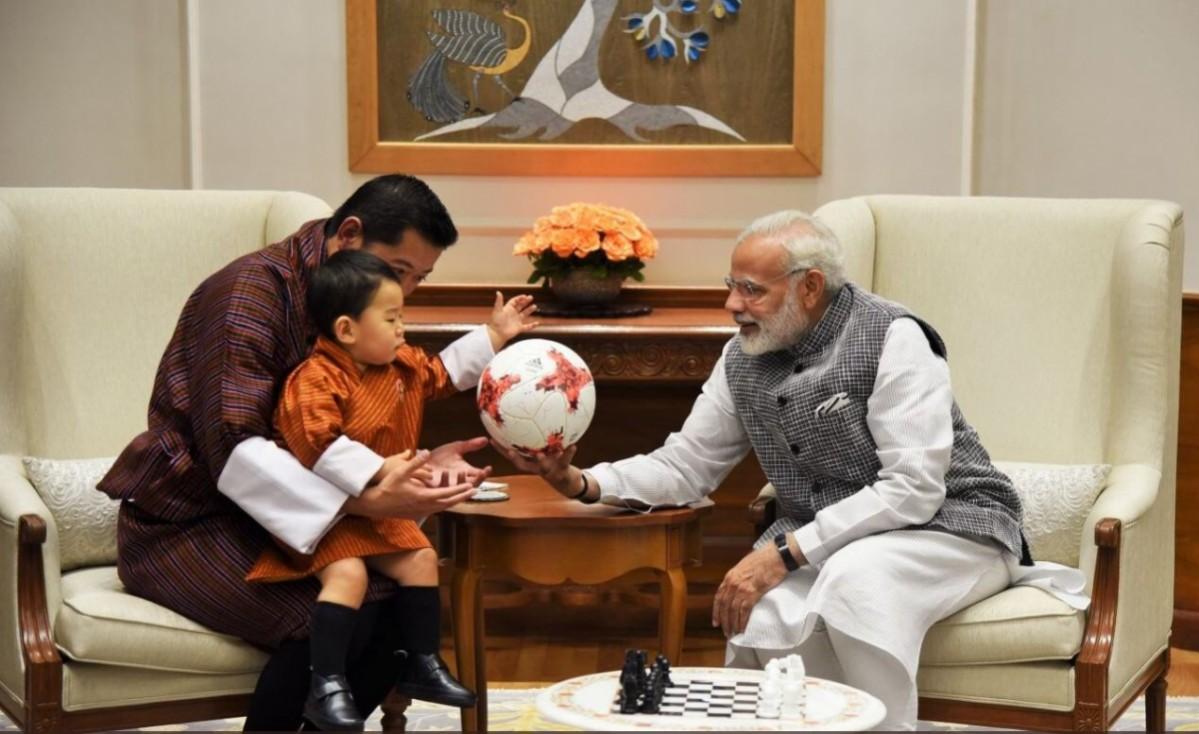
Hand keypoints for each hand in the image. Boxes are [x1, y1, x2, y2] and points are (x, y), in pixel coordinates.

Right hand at [344, 450, 474, 518]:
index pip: (446, 494)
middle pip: (448, 503)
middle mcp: (424, 506)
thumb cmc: (387, 487)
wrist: (376, 505)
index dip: (460, 490)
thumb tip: (426, 451)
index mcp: (423, 496)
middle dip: (462, 497)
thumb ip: (415, 462)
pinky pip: (435, 510)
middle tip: (474, 491)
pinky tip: (446, 501)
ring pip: (442, 507)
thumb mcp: (400, 472)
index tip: (470, 486)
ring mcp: (421, 512)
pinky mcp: (417, 514)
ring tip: (463, 495)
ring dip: (454, 501)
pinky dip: (444, 505)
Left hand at [426, 436, 492, 487]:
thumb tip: (486, 439)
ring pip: (460, 489)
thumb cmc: (439, 456)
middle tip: (482, 473)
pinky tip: (446, 472)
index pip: (479, 475)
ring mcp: (448, 486)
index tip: (488, 467)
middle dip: (478, 480)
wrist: (420, 460)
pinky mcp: (436, 488)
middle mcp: (458, 481)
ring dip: (462, 481)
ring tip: (462, 471)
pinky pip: (443, 489)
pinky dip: (446, 481)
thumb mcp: (456, 448)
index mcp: (465, 471)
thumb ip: (470, 445)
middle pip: (473, 485)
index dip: (485, 473)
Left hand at [485, 291, 538, 350]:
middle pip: (521, 306)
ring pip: (525, 314)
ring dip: (529, 310)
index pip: (515, 301)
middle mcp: (513, 314)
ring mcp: (516, 321)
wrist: (497, 334)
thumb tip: (498, 292)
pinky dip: (532, 325)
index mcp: (508, 309)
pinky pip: (527, 327)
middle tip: (531, 297)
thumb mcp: (497, 310)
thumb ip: (499, 301)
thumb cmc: (496, 322)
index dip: (519, 298)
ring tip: (534, 306)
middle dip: (526, 301)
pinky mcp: (519, 328)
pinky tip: (537, 323)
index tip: (525, 296)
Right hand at [492, 441, 577, 495]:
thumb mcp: (544, 451)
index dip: (500, 450)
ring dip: (541, 461)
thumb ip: (535, 439)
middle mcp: (537, 468)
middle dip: (515, 459)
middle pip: (523, 466)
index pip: (512, 456)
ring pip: (544, 467)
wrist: (568, 482)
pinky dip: (569, 453)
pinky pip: (566, 461)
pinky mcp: (563, 471)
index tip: (491, 439)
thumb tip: (529, 417)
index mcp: (530, 463)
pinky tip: (573, 445)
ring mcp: (549, 471)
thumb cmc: (553, 462)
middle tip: (509, 451)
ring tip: (541, 453)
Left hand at [712, 545, 788, 637]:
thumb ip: (739, 577)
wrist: (776, 556)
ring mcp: (742, 588)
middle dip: (724, 621)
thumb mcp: (745, 566)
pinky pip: (744, 611)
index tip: (716, 622)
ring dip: (733, 624)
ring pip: (733, 611)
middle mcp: (733, 583)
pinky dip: (742, 621)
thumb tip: (739, 587)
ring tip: (733, 633)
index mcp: (730, 576)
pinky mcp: (753, 593)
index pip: (719, 597)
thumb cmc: (763, 558)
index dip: (716, 611)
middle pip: (725, 606)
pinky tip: (742, 628)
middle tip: (726, 632)